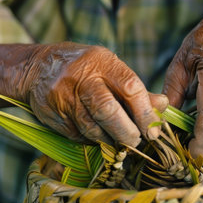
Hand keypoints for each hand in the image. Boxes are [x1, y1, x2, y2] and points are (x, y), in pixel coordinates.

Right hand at [15, 42, 167, 146]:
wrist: (38, 68)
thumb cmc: (85, 69)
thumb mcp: (110, 68)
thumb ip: (136, 89)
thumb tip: (163, 106)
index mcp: (102, 62)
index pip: (131, 88)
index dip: (145, 112)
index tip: (153, 129)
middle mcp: (81, 77)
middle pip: (109, 111)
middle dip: (127, 132)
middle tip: (137, 140)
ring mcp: (63, 96)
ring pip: (93, 128)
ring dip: (111, 140)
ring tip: (119, 140)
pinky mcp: (52, 114)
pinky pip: (78, 135)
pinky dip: (92, 139)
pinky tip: (97, 134)